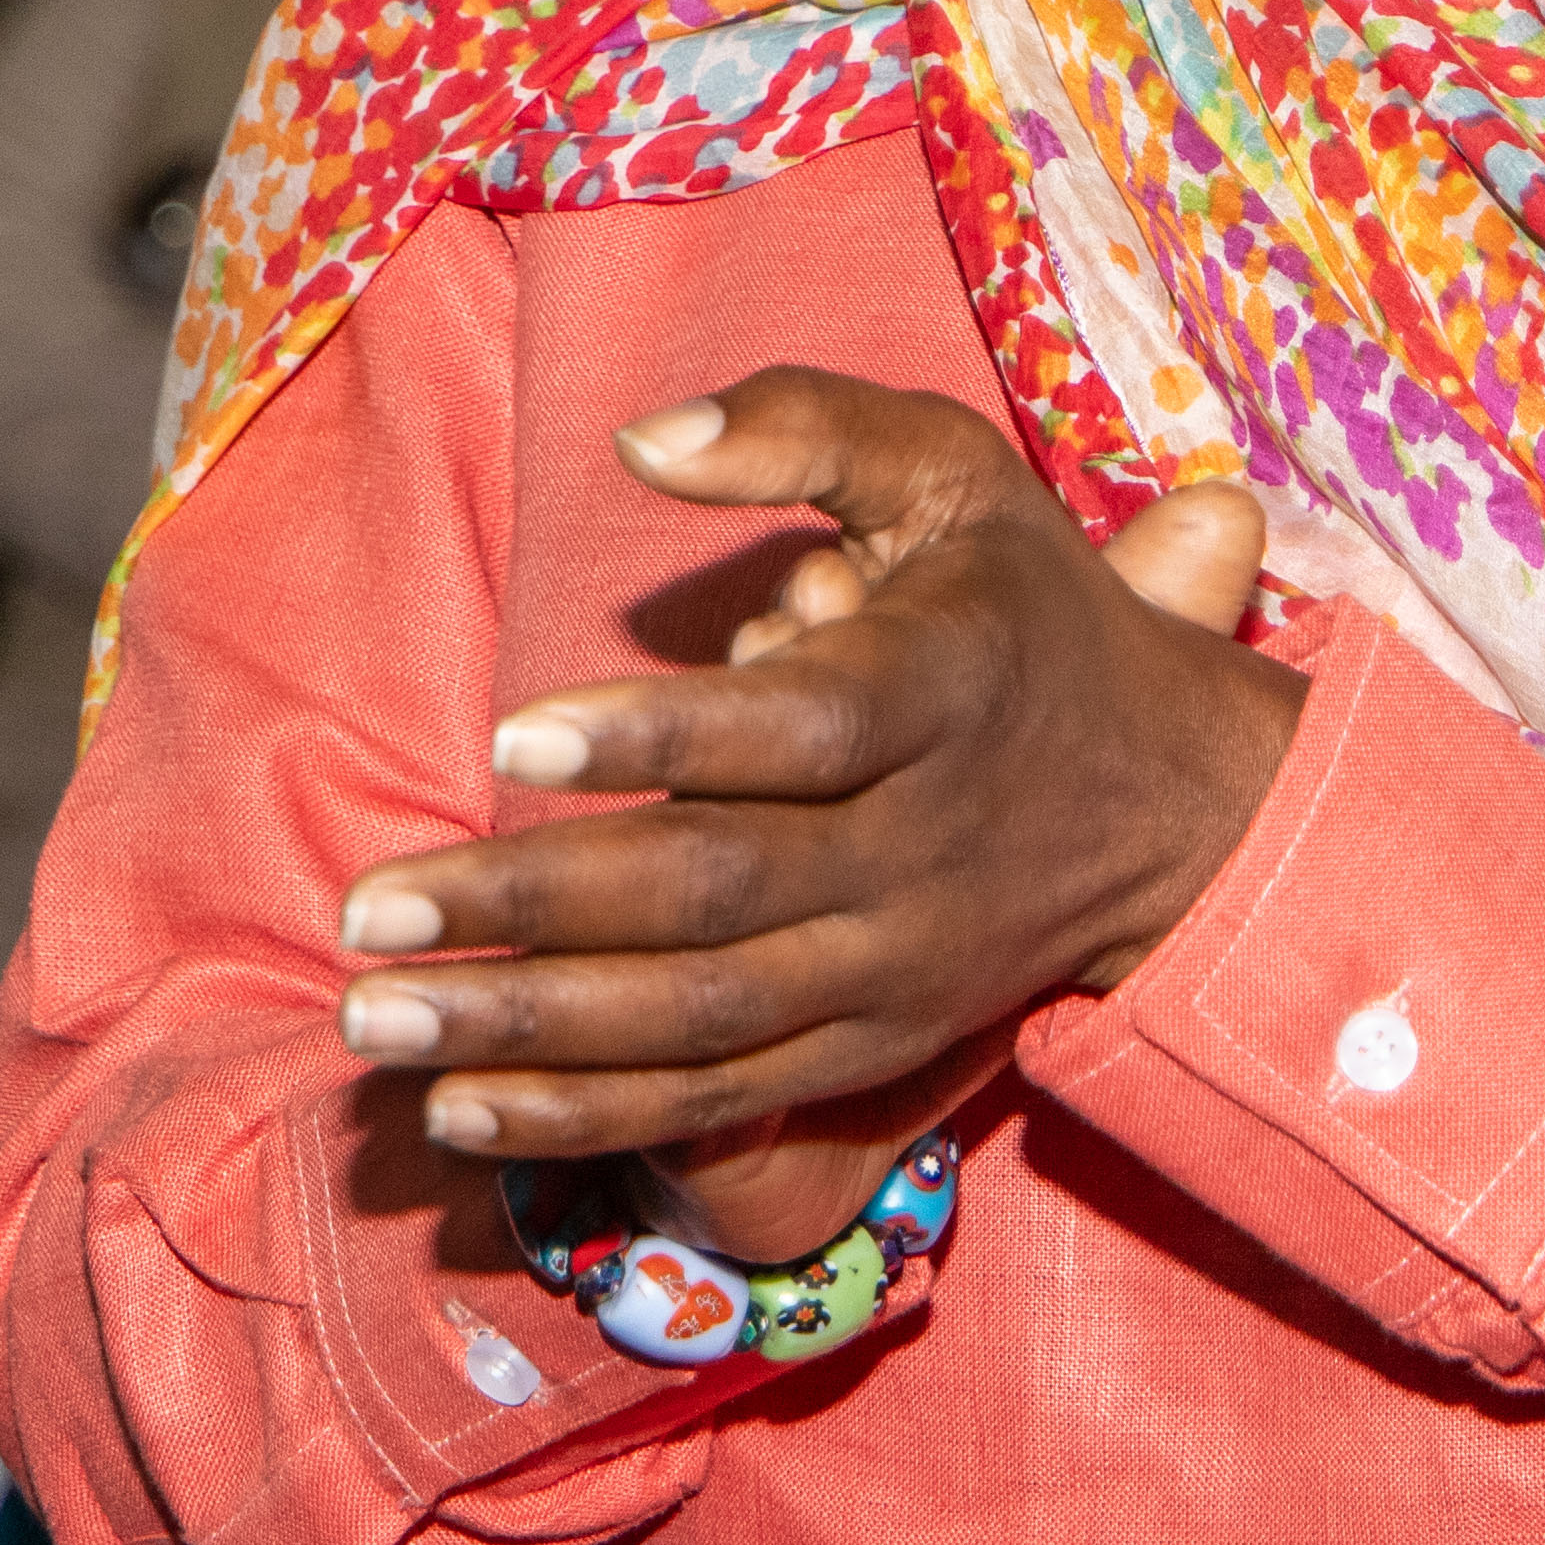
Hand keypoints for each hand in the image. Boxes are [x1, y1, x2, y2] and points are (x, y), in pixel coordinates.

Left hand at [332, 371, 1293, 1257]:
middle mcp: (922, 845)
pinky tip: (465, 1106)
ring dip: (530, 1028)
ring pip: (700, 1016)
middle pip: (716, 891)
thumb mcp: (950, 474)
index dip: (662, 739)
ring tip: (377, 1015)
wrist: (1178, 802)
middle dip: (530, 908)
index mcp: (945, 686)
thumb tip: (637, 441)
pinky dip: (593, 1115)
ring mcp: (895, 965)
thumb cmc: (1026, 607)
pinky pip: (722, 1095)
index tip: (511, 735)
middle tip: (366, 908)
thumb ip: (803, 429)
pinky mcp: (872, 1045)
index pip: (802, 727)